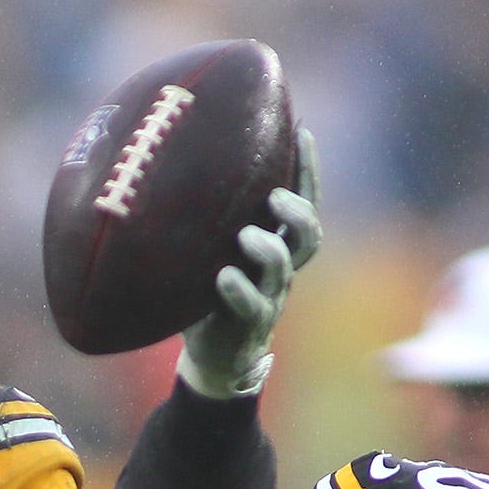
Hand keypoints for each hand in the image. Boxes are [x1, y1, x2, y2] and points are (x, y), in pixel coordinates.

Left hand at [178, 127, 320, 399]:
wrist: (213, 356)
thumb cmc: (208, 290)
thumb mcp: (213, 248)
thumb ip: (213, 214)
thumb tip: (180, 154)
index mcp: (275, 243)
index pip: (303, 202)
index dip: (307, 170)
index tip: (301, 132)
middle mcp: (279, 268)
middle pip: (309, 235)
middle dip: (298, 211)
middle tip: (275, 197)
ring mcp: (268, 297)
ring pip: (283, 268)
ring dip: (268, 248)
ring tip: (246, 236)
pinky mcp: (248, 325)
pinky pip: (252, 306)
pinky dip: (239, 289)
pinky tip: (224, 276)